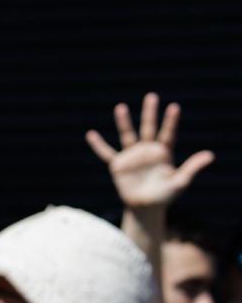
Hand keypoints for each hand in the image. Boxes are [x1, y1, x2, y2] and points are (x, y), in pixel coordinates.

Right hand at [86, 92, 213, 213]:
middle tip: (151, 96)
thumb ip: (193, 167)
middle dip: (150, 113)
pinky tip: (90, 134)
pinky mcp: (118, 165)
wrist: (146, 206)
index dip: (171, 121)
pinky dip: (98, 145)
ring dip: (124, 122)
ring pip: (127, 135)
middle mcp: (147, 150)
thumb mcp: (181, 182)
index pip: (168, 133)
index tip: (174, 107)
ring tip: (121, 106)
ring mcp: (132, 156)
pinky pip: (106, 153)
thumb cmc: (165, 194)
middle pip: (149, 128)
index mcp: (164, 152)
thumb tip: (210, 155)